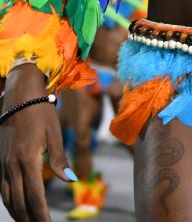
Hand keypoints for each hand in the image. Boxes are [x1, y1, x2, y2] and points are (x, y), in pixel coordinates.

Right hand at [0, 64, 73, 220]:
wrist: (19, 97)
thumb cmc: (41, 113)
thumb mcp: (54, 134)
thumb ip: (60, 160)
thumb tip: (71, 181)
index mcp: (27, 160)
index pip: (34, 196)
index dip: (41, 214)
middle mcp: (11, 166)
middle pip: (19, 202)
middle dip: (30, 218)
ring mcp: (2, 165)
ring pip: (7, 198)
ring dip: (18, 214)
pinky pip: (2, 189)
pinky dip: (9, 202)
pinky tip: (17, 207)